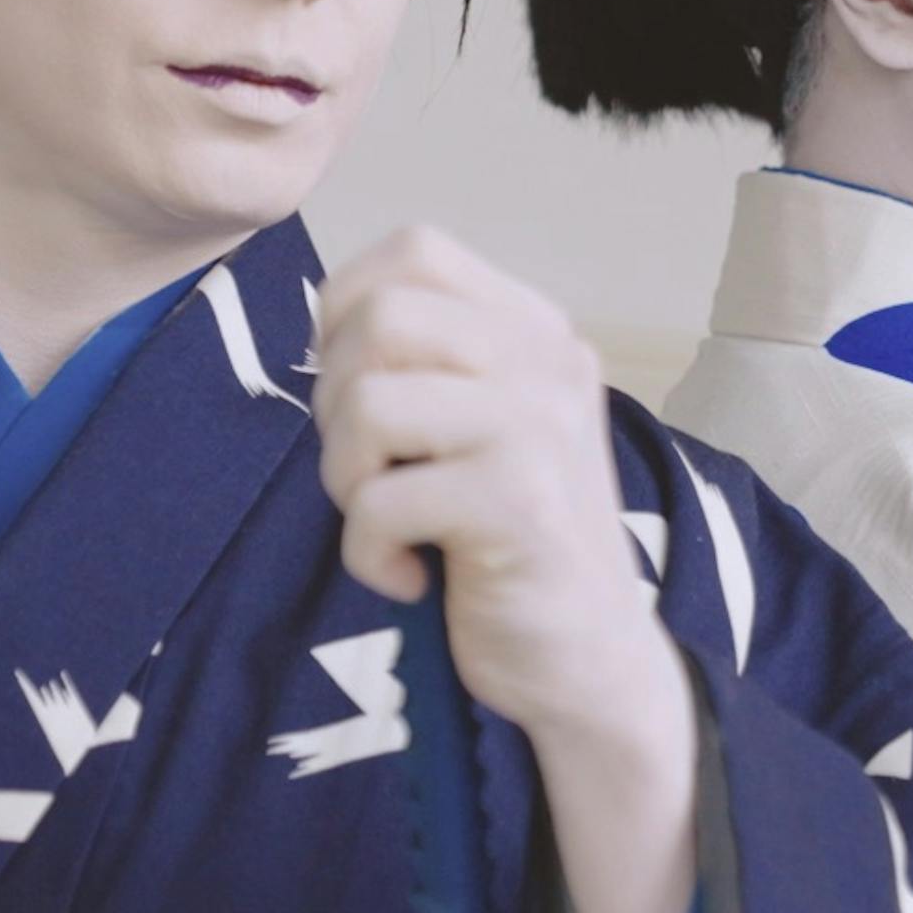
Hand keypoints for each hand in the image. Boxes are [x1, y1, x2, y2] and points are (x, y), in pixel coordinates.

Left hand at [315, 227, 699, 912]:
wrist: (588, 662)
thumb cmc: (510, 545)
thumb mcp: (479, 428)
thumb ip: (428, 366)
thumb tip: (323, 326)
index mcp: (536, 331)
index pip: (417, 250)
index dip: (349, 310)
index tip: (358, 391)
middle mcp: (548, 363)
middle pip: (383, 318)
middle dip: (337, 401)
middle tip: (369, 470)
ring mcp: (542, 429)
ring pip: (372, 403)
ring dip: (345, 477)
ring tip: (387, 523)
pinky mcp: (523, 505)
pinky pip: (381, 501)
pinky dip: (368, 553)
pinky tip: (412, 578)